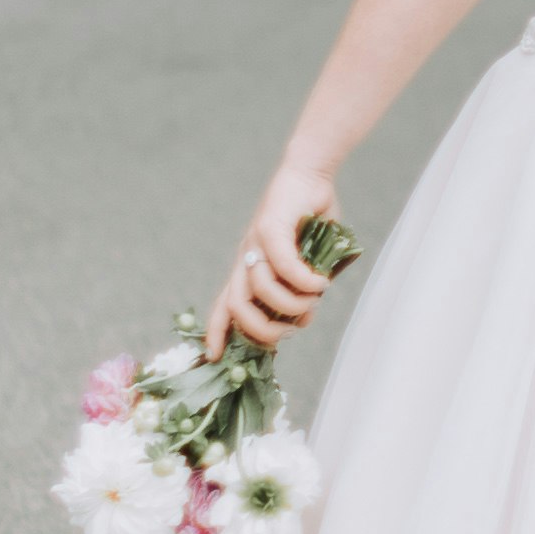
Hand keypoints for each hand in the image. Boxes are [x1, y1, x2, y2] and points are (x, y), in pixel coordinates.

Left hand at [215, 161, 341, 348]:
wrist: (309, 177)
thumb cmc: (307, 221)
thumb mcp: (304, 266)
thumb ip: (300, 293)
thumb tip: (302, 320)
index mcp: (248, 270)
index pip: (223, 306)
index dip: (217, 332)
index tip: (214, 357)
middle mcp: (245, 259)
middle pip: (238, 307)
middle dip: (262, 329)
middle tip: (288, 332)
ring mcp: (255, 243)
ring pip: (261, 289)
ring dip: (290, 304)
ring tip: (313, 300)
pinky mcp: (270, 227)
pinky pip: (283, 265)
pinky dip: (303, 280)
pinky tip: (320, 282)